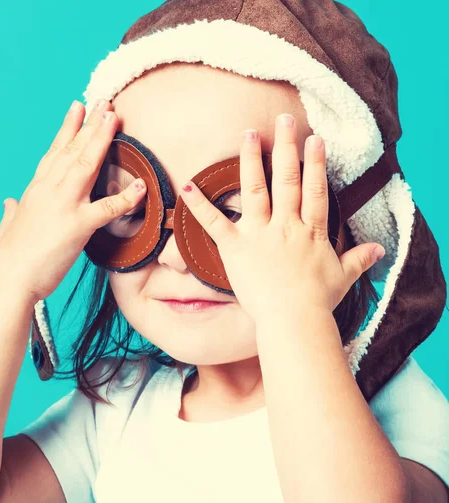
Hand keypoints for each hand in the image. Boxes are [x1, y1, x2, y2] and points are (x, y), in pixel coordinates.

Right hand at [0, 99, 146, 301]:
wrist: (10, 277)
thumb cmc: (9, 256)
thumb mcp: (8, 227)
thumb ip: (11, 212)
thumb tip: (8, 203)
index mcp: (36, 189)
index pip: (54, 152)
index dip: (67, 128)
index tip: (77, 108)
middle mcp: (50, 189)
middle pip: (72, 149)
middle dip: (89, 124)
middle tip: (104, 102)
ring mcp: (64, 204)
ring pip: (86, 163)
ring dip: (101, 138)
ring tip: (114, 117)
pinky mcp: (78, 225)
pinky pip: (107, 208)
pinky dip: (126, 196)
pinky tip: (140, 184)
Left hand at [179, 113, 384, 321]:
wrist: (293, 320)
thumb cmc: (317, 302)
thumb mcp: (342, 277)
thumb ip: (358, 259)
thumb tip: (379, 251)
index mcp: (310, 230)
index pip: (314, 189)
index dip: (315, 162)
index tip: (314, 139)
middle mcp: (285, 225)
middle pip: (287, 179)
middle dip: (286, 146)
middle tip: (284, 119)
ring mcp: (259, 233)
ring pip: (255, 189)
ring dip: (251, 160)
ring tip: (248, 133)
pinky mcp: (236, 247)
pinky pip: (215, 223)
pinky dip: (199, 206)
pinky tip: (187, 186)